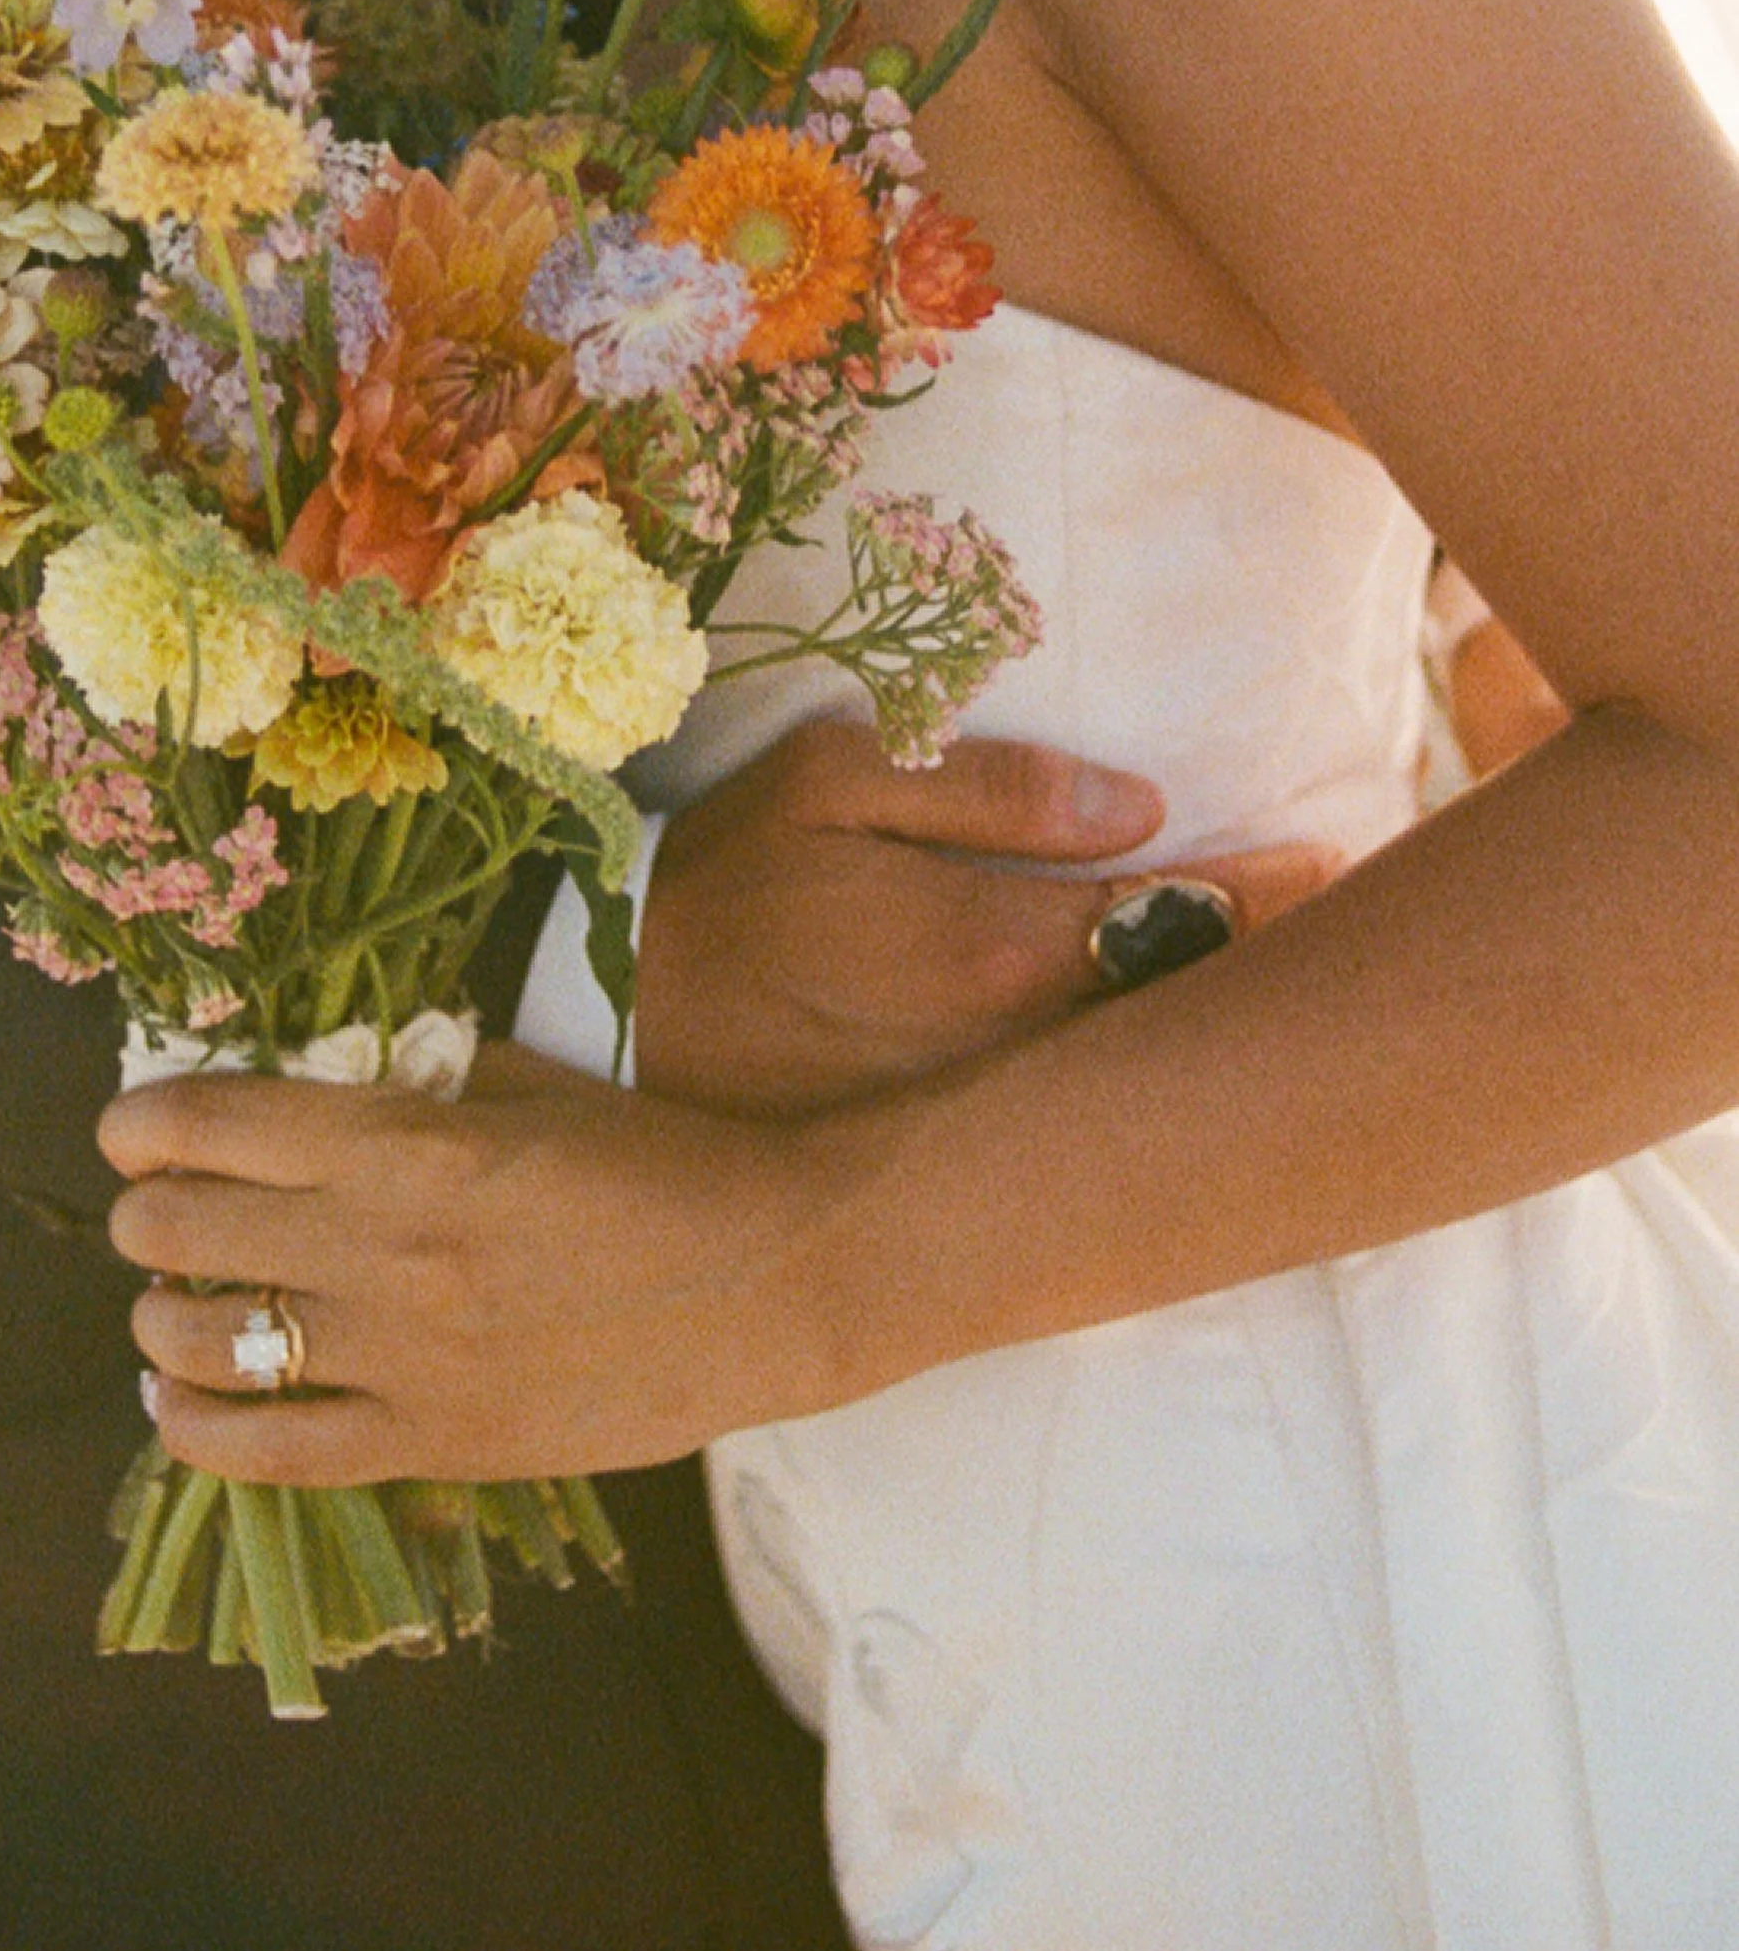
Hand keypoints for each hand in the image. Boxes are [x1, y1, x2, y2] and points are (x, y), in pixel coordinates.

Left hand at [99, 1053, 838, 1490]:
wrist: (776, 1276)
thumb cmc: (661, 1163)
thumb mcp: (525, 1084)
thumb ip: (407, 1084)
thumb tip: (301, 1082)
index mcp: (401, 1139)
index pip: (206, 1122)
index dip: (142, 1122)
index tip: (135, 1129)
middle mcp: (377, 1245)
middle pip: (176, 1228)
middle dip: (144, 1213)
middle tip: (159, 1214)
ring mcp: (398, 1355)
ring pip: (195, 1341)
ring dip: (158, 1315)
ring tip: (173, 1303)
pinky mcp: (431, 1443)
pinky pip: (266, 1452)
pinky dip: (194, 1428)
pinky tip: (174, 1404)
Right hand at [636, 720, 1343, 1112]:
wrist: (597, 1027)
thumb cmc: (715, 882)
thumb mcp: (827, 779)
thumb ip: (990, 786)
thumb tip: (1138, 807)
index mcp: (999, 953)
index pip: (1181, 920)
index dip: (1273, 893)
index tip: (1341, 863)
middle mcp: (1015, 1062)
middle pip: (1182, 1021)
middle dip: (1269, 977)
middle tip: (1353, 935)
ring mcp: (984, 1131)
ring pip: (1136, 1087)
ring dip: (1212, 1044)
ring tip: (1285, 1006)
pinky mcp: (945, 1170)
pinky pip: (1074, 1136)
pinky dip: (1136, 1102)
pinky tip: (1171, 1082)